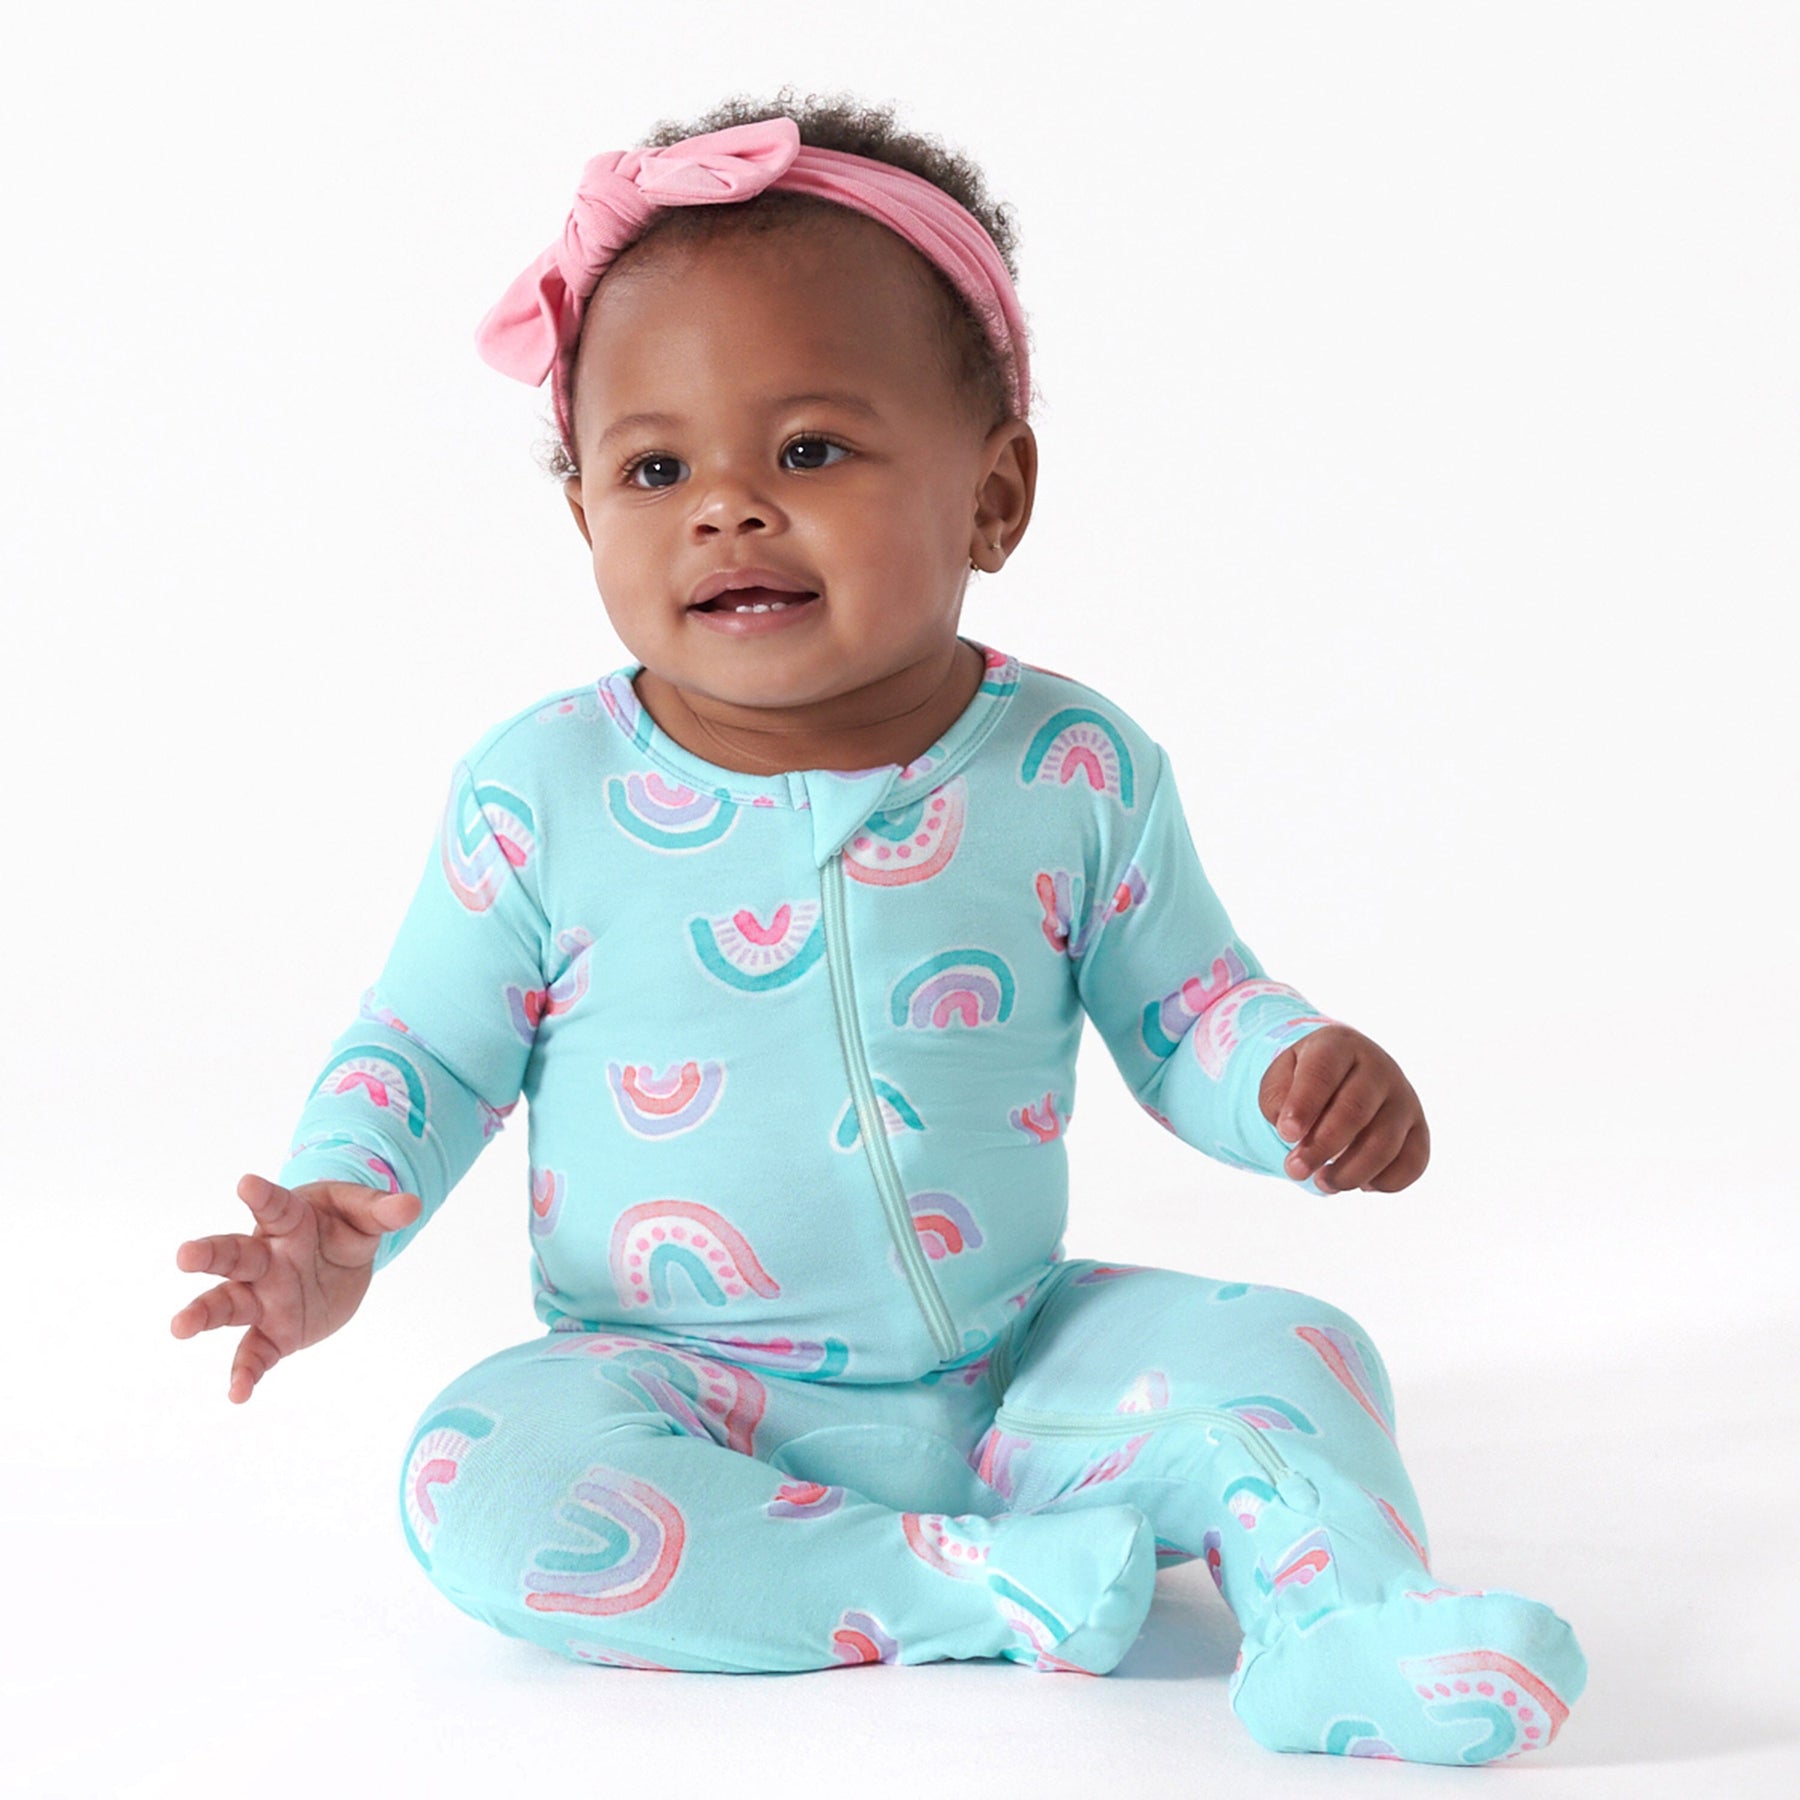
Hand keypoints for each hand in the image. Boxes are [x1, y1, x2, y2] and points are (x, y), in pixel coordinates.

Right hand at [171, 1174, 421, 1402]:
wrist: (339, 1261)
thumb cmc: (341, 1226)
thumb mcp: (363, 1213)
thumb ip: (383, 1211)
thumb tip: (413, 1204)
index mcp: (288, 1221)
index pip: (274, 1206)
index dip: (262, 1195)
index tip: (246, 1182)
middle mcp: (267, 1259)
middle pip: (235, 1255)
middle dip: (210, 1255)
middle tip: (184, 1255)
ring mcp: (265, 1298)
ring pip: (229, 1304)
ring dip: (205, 1314)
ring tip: (179, 1325)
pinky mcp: (274, 1333)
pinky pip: (255, 1353)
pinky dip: (245, 1372)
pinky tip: (237, 1393)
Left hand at [1258, 1025, 1429, 1193]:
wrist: (1349, 1072)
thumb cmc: (1310, 1079)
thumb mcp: (1283, 1074)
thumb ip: (1276, 1097)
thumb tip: (1290, 1131)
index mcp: (1340, 1046)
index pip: (1323, 1072)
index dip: (1303, 1105)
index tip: (1285, 1134)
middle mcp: (1379, 1068)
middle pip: (1354, 1111)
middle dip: (1321, 1147)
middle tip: (1294, 1170)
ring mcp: (1404, 1099)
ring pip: (1384, 1143)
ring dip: (1350, 1172)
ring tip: (1322, 1182)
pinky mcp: (1419, 1129)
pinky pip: (1413, 1162)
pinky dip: (1386, 1182)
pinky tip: (1360, 1183)